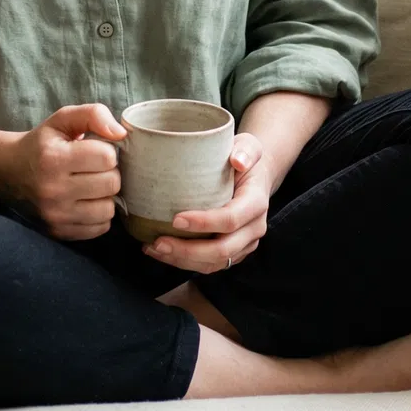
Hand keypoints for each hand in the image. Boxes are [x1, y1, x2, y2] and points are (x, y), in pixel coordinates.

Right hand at [6, 103, 125, 240]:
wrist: (8, 172)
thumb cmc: (41, 144)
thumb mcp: (62, 119)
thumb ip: (93, 114)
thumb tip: (121, 134)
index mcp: (53, 158)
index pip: (106, 157)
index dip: (107, 150)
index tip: (95, 150)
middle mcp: (53, 190)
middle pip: (111, 183)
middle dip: (109, 173)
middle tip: (95, 169)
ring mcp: (55, 215)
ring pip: (108, 209)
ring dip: (105, 196)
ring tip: (92, 186)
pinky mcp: (58, 232)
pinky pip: (100, 228)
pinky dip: (99, 215)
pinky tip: (87, 202)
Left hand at [143, 134, 269, 273]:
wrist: (254, 175)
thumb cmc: (244, 157)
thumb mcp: (248, 145)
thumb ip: (246, 149)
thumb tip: (237, 160)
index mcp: (256, 203)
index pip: (230, 219)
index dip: (204, 223)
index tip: (175, 218)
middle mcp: (254, 228)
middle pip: (222, 250)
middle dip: (188, 251)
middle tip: (158, 242)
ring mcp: (244, 244)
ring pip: (214, 263)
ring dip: (182, 260)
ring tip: (154, 249)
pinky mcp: (233, 252)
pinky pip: (210, 265)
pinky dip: (184, 262)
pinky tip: (162, 252)